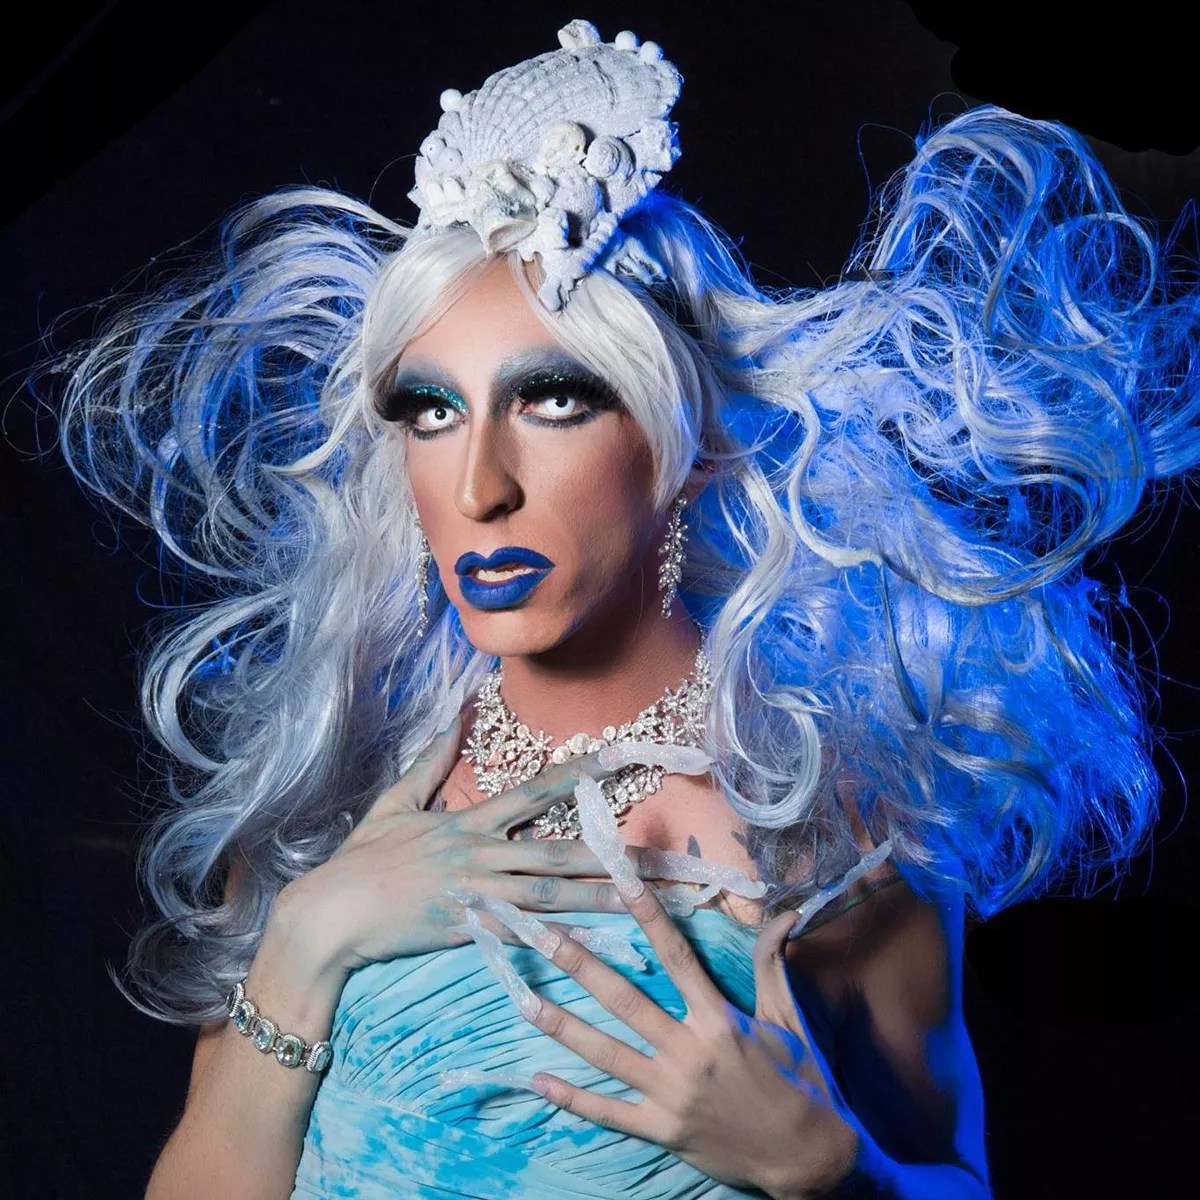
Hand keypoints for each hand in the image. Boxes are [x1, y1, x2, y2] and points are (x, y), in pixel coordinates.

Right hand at [272, 714, 639, 974]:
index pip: (533, 792)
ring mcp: (477, 897)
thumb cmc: (362, 858)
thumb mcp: (394, 801)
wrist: (331, 915)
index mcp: (468, 823)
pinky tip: (598, 945)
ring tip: (647, 900)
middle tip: (659, 852)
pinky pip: (524, 938)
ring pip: (552, 895)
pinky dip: (562, 941)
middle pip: (558, 850)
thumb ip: (430, 759)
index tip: (617, 758)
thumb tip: (455, 714)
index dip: (577, 774)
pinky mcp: (469, 933)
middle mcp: (481, 856)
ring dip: (602, 896)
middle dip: (612, 851)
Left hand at [518, 884, 860, 1198]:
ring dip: (563, 1025)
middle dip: (580, 965)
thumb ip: (773, 963)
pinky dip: (572, 1098)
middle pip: (624, 999)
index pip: (675, 955)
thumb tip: (787, 914)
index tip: (619, 881)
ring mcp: (671, 1093)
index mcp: (718, 1019)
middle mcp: (688, 1051)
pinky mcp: (662, 1129)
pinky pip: (608, 1112)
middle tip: (542, 936)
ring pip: (606, 1053)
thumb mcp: (786, 1017)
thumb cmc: (798, 1080)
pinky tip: (539, 1080)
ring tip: (524, 1001)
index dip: (647, 915)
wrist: (807, 1155)